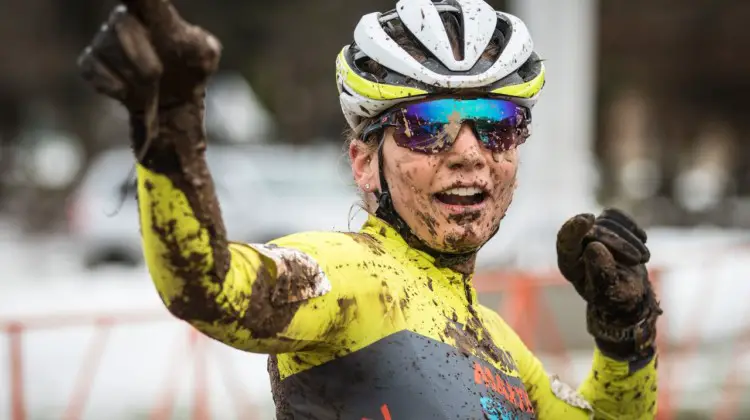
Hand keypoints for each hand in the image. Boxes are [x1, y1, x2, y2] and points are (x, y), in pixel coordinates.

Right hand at [77, 0, 221, 112]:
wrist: (175, 103)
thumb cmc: (189, 71)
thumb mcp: (204, 56)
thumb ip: (198, 41)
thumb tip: (184, 36)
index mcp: (153, 11)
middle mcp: (124, 18)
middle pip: (122, 25)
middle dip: (143, 58)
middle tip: (159, 75)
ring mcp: (104, 40)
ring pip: (109, 49)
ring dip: (133, 75)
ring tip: (150, 86)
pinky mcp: (91, 63)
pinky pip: (92, 69)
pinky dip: (114, 85)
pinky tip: (128, 91)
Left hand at [556, 208, 661, 358]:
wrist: (629, 291)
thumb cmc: (616, 295)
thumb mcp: (610, 291)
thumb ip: (600, 272)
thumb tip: (593, 246)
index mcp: (569, 264)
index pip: (566, 242)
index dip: (574, 229)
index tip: (587, 220)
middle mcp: (575, 246)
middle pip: (594, 231)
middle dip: (619, 244)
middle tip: (639, 259)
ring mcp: (589, 232)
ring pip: (607, 222)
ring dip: (630, 239)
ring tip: (642, 258)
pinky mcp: (604, 224)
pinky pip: (615, 215)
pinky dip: (631, 226)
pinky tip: (642, 239)